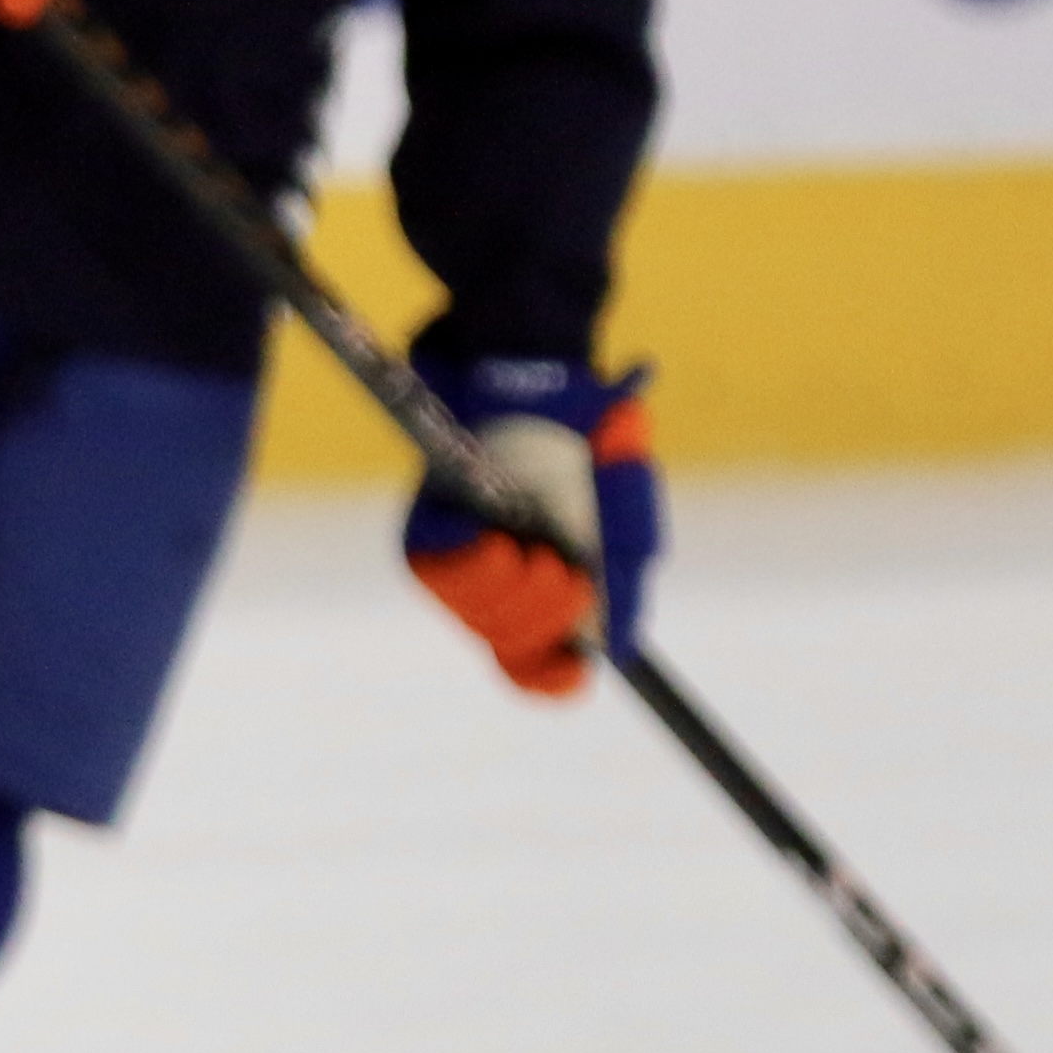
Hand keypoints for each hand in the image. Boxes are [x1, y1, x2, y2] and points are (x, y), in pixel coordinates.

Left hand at [402, 358, 662, 697]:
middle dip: (547, 618)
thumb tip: (620, 650)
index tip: (576, 671)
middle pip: (512, 644)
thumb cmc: (588, 436)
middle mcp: (498, 579)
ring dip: (517, 594)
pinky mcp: (426, 530)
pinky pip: (439, 574)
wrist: (542, 374)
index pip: (535, 660)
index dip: (551, 678)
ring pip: (478, 617)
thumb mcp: (626, 505)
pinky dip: (477, 567)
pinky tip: (502, 542)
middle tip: (567, 575)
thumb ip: (626, 575)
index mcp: (546, 583)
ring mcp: (460, 558)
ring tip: (537, 550)